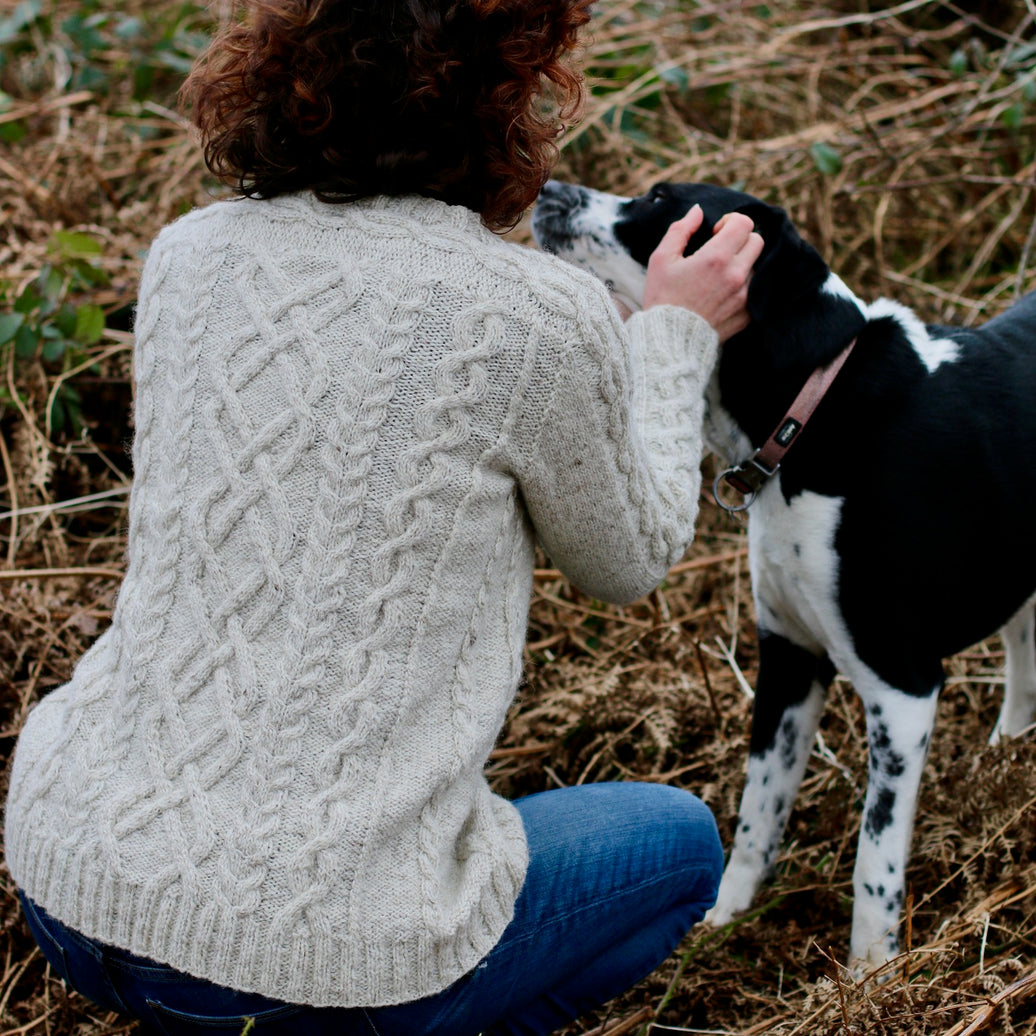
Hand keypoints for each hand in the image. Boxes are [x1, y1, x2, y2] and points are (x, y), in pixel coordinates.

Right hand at [642, 205, 764, 341]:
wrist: (668, 342)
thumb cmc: (661, 298)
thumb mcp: (661, 259)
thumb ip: (680, 230)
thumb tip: (697, 211)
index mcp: (716, 257)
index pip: (744, 223)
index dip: (731, 222)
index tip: (716, 233)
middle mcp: (736, 275)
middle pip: (757, 241)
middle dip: (740, 240)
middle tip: (719, 252)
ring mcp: (744, 297)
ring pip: (756, 267)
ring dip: (741, 265)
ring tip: (718, 277)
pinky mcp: (747, 315)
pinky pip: (755, 292)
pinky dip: (743, 288)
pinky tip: (722, 295)